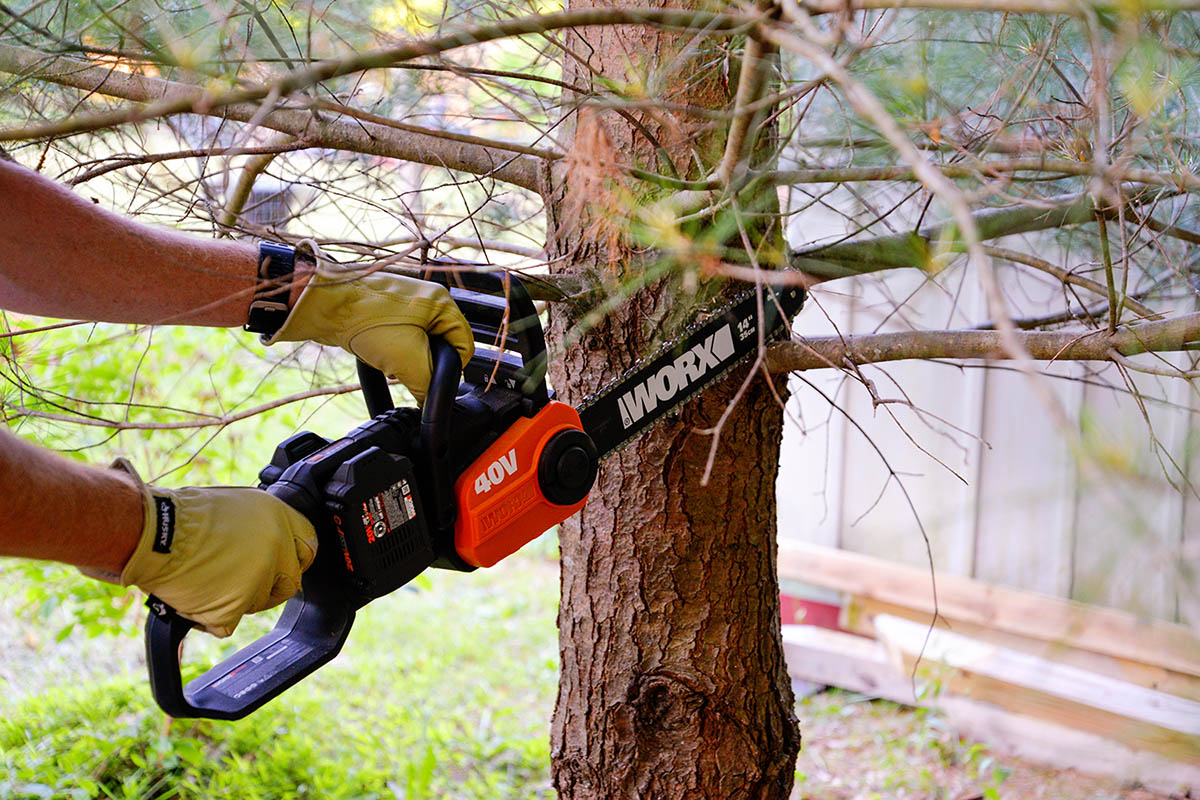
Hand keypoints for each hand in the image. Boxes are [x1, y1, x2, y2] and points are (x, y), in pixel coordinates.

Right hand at [113, 460, 316, 637]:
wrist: (155, 531)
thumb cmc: (183, 515)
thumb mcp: (236, 503)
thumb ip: (262, 524)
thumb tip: (271, 538)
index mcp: (279, 517)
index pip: (307, 545)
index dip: (293, 557)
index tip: (283, 564)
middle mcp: (276, 546)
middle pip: (289, 580)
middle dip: (269, 584)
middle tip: (240, 579)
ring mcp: (259, 578)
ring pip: (258, 602)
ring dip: (237, 598)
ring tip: (208, 579)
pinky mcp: (237, 605)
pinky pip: (227, 622)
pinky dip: (211, 616)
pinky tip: (196, 595)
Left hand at [269, 269, 474, 403]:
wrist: (322, 305)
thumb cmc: (364, 317)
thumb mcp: (407, 358)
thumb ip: (428, 384)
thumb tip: (431, 403)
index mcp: (442, 302)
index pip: (464, 343)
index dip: (453, 368)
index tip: (436, 382)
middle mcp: (426, 299)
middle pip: (442, 345)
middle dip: (427, 363)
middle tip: (408, 370)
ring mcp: (404, 304)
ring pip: (419, 344)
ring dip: (407, 359)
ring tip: (389, 359)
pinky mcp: (384, 312)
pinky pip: (400, 339)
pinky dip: (392, 352)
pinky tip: (378, 354)